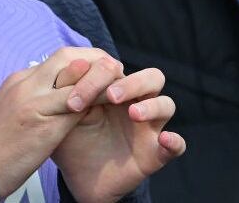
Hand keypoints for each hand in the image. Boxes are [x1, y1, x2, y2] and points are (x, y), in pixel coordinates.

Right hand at [0, 47, 123, 197]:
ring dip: (102, 78)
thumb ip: (32, 99)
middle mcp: (25, 84)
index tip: (97, 74)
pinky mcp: (43, 123)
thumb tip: (57, 97)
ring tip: (122, 87)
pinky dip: (99, 100)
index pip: (56, 60)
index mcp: (17, 81)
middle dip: (95, 62)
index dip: (81, 63)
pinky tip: (114, 106)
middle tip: (115, 74)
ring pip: (76, 76)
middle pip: (67, 58)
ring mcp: (33, 101)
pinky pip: (79, 103)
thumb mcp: (10, 114)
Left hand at [53, 66, 185, 202]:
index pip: (116, 68)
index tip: (72, 98)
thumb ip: (66, 87)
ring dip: (152, 106)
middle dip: (132, 82)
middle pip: (151, 78)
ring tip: (133, 114)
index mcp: (113, 88)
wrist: (76, 176)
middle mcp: (135, 103)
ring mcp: (147, 127)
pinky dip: (175, 142)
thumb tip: (75, 62)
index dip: (96, 76)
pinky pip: (176, 146)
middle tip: (110, 95)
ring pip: (166, 104)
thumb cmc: (70, 136)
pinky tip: (165, 140)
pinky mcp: (155, 153)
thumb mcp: (62, 111)